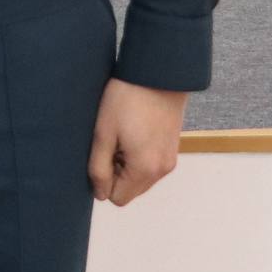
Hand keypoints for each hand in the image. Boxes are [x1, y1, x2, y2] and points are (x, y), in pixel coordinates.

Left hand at [88, 77, 187, 205]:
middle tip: (113, 142)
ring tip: (124, 134)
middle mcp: (162, 170)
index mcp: (145, 169)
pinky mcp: (173, 148)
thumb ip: (98, 169)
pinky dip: (140, 156)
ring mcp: (170, 160)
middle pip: (131, 190)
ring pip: (141, 178)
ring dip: (128, 164)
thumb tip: (100, 195)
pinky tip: (135, 131)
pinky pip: (151, 165)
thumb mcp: (103, 133)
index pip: (118, 198)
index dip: (104, 179)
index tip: (103, 153)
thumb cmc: (126, 100)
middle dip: (116, 173)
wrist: (158, 73)